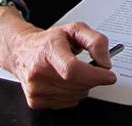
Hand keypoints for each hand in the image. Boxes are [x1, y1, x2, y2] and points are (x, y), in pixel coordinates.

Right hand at [0, 7, 115, 108]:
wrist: (22, 51)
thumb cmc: (49, 41)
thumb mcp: (76, 29)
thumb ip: (96, 41)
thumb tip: (105, 62)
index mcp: (49, 50)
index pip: (72, 69)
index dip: (94, 75)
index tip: (109, 75)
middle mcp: (39, 71)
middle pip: (77, 84)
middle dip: (93, 78)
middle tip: (93, 68)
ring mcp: (36, 88)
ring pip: (75, 96)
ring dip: (83, 86)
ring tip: (73, 71)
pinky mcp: (35, 100)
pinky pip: (67, 103)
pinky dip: (73, 93)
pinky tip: (65, 81)